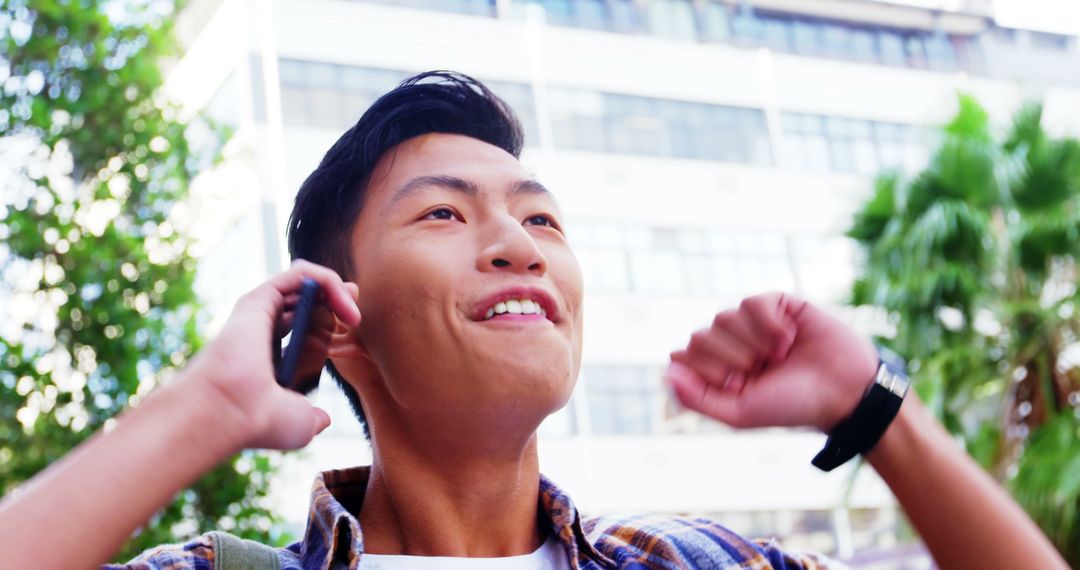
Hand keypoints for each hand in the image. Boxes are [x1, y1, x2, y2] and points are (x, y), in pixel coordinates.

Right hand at [187, 260, 361, 449]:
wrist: (232, 410)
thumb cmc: (259, 421)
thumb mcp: (300, 423)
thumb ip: (313, 417)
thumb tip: (323, 419)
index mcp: (268, 359)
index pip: (300, 331)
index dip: (328, 325)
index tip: (351, 330)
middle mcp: (261, 333)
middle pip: (304, 302)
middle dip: (335, 299)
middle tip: (355, 316)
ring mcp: (259, 313)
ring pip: (304, 283)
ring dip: (336, 291)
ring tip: (354, 315)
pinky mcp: (260, 298)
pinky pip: (301, 272)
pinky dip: (328, 280)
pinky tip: (345, 300)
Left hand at [665, 292, 877, 431]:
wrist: (844, 391)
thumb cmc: (792, 406)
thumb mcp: (740, 412)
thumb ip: (697, 398)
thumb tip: (665, 374)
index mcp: (717, 371)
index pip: (683, 357)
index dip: (707, 371)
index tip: (736, 385)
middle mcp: (730, 345)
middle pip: (700, 337)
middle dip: (732, 358)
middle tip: (762, 371)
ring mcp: (751, 324)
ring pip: (723, 318)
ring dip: (754, 343)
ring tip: (781, 356)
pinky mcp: (776, 305)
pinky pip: (751, 303)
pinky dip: (768, 323)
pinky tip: (788, 337)